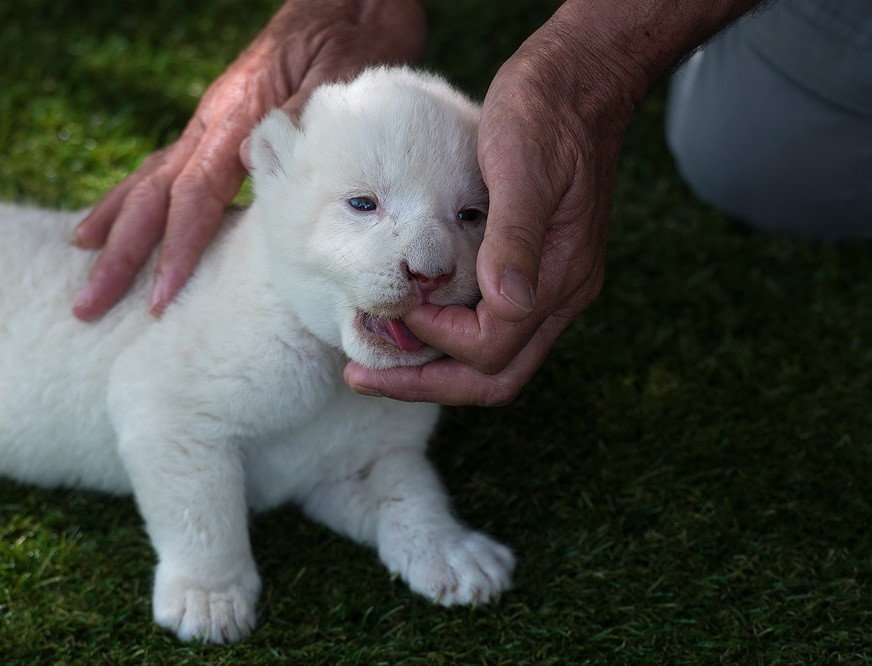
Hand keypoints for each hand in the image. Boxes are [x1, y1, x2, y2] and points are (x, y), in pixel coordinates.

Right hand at [72, 0, 425, 320]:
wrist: (346, 5)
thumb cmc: (351, 47)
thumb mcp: (339, 83)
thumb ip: (300, 123)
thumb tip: (252, 168)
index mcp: (236, 117)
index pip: (194, 195)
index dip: (177, 249)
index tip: (160, 299)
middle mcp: (210, 122)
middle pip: (152, 195)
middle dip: (121, 255)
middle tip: (86, 307)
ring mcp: (209, 122)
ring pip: (148, 179)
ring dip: (115, 227)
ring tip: (81, 261)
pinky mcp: (216, 124)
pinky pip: (165, 167)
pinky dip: (136, 198)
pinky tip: (116, 220)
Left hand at [344, 0, 762, 405]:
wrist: (578, 83)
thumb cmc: (545, 116)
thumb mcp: (523, 168)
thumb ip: (515, 238)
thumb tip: (506, 303)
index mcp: (562, 277)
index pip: (493, 347)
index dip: (439, 340)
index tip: (399, 308)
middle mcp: (562, 294)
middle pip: (496, 376)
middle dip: (427, 385)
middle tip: (361, 375)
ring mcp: (551, 287)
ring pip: (495, 360)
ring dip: (435, 369)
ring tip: (375, 361)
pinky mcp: (535, 272)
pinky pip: (493, 328)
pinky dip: (448, 340)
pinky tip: (411, 322)